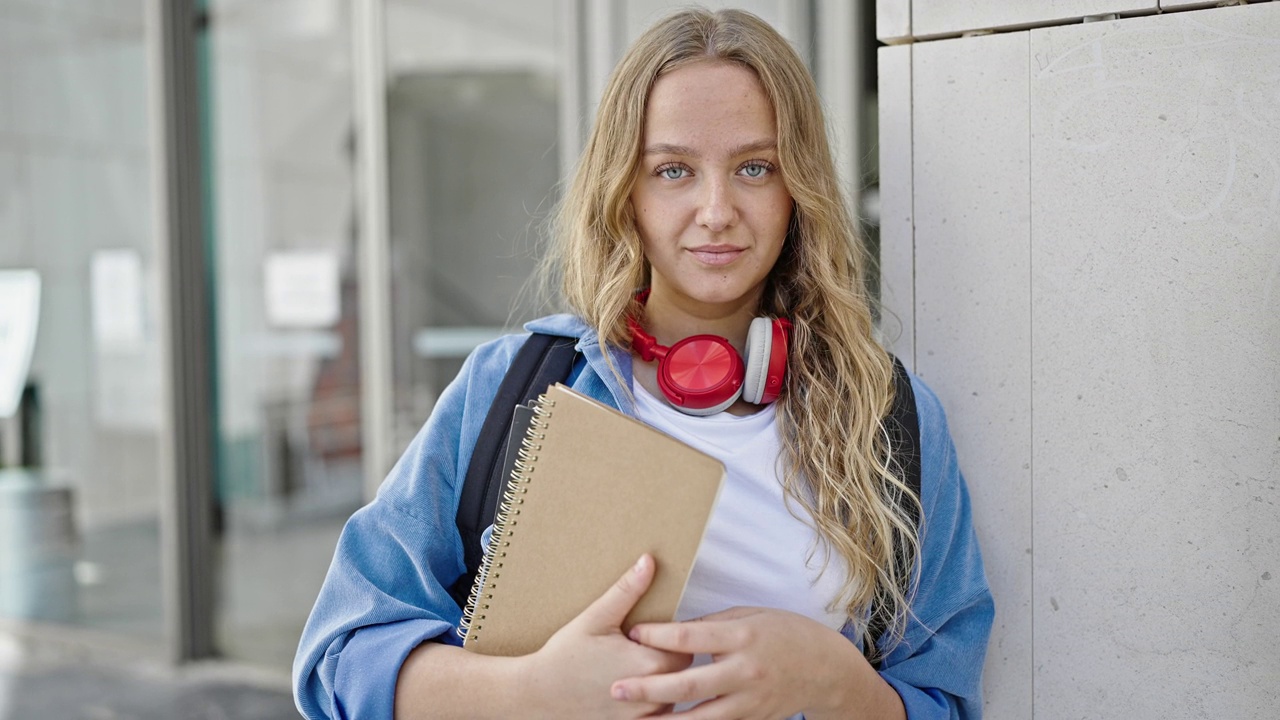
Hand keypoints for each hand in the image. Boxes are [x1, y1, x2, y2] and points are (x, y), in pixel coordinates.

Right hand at [518, 554, 692, 718]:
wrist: (537, 695)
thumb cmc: (564, 656)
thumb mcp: (595, 618)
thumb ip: (627, 590)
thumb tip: (649, 561)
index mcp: (647, 663)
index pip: (686, 648)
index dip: (670, 639)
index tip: (648, 635)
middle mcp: (650, 695)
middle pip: (681, 674)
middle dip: (666, 661)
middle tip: (639, 652)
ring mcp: (640, 717)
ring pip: (670, 698)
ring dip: (659, 686)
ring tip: (630, 672)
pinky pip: (654, 717)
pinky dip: (646, 705)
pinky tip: (626, 692)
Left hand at [613, 607, 881, 719]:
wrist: (827, 669)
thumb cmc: (786, 633)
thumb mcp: (751, 616)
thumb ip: (714, 624)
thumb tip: (675, 630)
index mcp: (742, 636)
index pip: (691, 637)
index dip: (658, 637)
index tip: (632, 633)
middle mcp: (744, 671)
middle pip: (689, 684)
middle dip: (649, 688)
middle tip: (617, 689)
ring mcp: (748, 701)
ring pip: (700, 718)